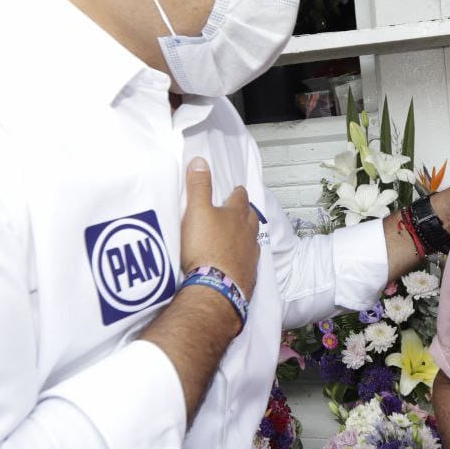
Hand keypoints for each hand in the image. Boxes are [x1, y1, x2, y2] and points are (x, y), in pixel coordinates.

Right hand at [180, 157, 259, 297]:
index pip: (240, 198)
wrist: (216, 287)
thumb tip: (200, 161)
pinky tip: (238, 262)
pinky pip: (248, 262)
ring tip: (240, 235)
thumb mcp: (196, 211)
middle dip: (246, 213)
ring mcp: (250, 255)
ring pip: (252, 240)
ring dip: (246, 236)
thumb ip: (199, 186)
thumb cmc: (205, 247)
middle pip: (251, 218)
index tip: (236, 190)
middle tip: (240, 211)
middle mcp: (248, 233)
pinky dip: (244, 258)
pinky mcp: (248, 275)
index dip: (237, 193)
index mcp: (236, 215)